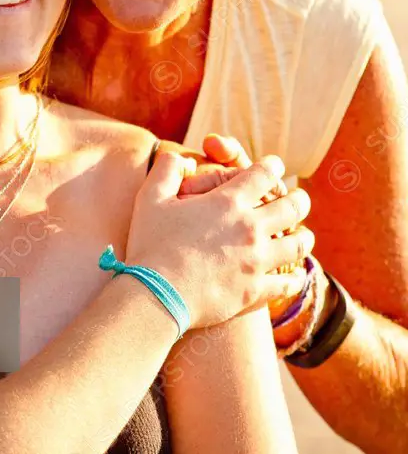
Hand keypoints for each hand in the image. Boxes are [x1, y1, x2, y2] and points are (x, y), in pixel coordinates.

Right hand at [126, 150, 314, 328]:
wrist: (156, 295)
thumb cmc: (151, 243)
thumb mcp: (151, 196)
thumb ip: (168, 169)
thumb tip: (184, 158)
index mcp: (228, 202)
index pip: (263, 174)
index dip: (272, 166)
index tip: (274, 166)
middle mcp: (250, 228)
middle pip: (292, 207)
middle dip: (300, 199)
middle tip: (300, 199)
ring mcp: (256, 261)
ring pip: (298, 244)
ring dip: (304, 236)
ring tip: (303, 234)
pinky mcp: (255, 291)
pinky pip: (287, 282)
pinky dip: (294, 278)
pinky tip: (294, 276)